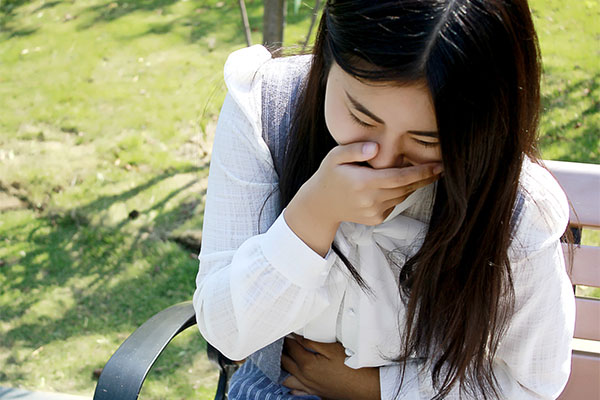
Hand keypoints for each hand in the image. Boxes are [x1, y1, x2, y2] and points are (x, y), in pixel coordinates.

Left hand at [281, 335, 379, 399]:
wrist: (365, 387)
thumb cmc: (351, 367)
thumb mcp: (332, 349)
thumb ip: (312, 342)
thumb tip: (296, 336)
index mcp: (307, 364)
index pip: (290, 348)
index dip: (286, 338)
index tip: (284, 330)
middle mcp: (304, 378)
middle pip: (284, 363)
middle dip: (280, 351)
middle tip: (280, 340)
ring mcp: (309, 387)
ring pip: (286, 379)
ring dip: (282, 367)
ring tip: (282, 357)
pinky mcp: (315, 392)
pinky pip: (296, 389)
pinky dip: (290, 382)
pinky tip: (290, 377)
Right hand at [299, 141, 441, 226]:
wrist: (320, 205)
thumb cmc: (329, 175)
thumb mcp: (335, 157)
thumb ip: (354, 149)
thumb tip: (375, 147)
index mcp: (363, 182)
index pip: (400, 177)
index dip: (422, 172)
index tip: (438, 166)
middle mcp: (370, 200)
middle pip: (406, 188)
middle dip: (425, 178)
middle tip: (440, 167)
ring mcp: (374, 212)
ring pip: (402, 196)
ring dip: (412, 185)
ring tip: (420, 173)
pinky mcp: (376, 219)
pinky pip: (395, 204)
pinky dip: (399, 194)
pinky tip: (394, 185)